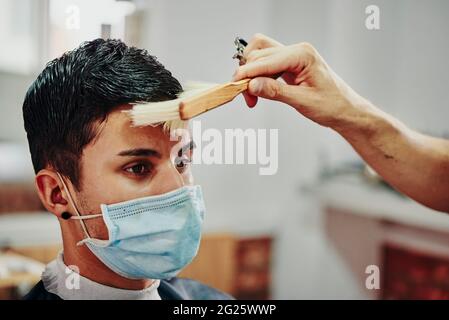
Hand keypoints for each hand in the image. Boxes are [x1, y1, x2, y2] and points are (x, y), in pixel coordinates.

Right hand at [233, 33, 368, 128]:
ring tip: (252, 95)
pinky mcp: (289, 64)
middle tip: (248, 99)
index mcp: (302, 55)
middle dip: (248, 76)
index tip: (234, 86)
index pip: (266, 59)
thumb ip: (275, 92)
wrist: (346, 110)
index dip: (247, 73)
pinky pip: (266, 64)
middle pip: (259, 54)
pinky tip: (259, 90)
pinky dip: (258, 76)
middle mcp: (297, 51)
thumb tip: (252, 85)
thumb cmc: (332, 105)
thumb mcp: (302, 101)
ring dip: (251, 74)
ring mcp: (293, 56)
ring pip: (259, 55)